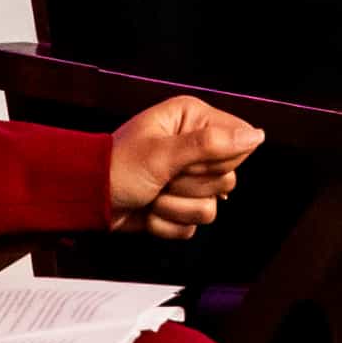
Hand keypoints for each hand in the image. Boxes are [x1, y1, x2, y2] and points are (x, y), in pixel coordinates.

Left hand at [108, 94, 265, 239]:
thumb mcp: (163, 154)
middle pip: (227, 178)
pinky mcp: (181, 205)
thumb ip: (211, 145)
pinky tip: (149, 210)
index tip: (183, 159)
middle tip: (162, 177)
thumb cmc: (114, 167)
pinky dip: (168, 223)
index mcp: (191, 119)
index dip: (214, 158)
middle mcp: (194, 146)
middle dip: (189, 185)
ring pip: (211, 206)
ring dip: (175, 207)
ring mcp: (188, 178)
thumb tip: (255, 136)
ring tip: (151, 194)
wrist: (87, 200)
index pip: (237, 141)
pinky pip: (195, 223)